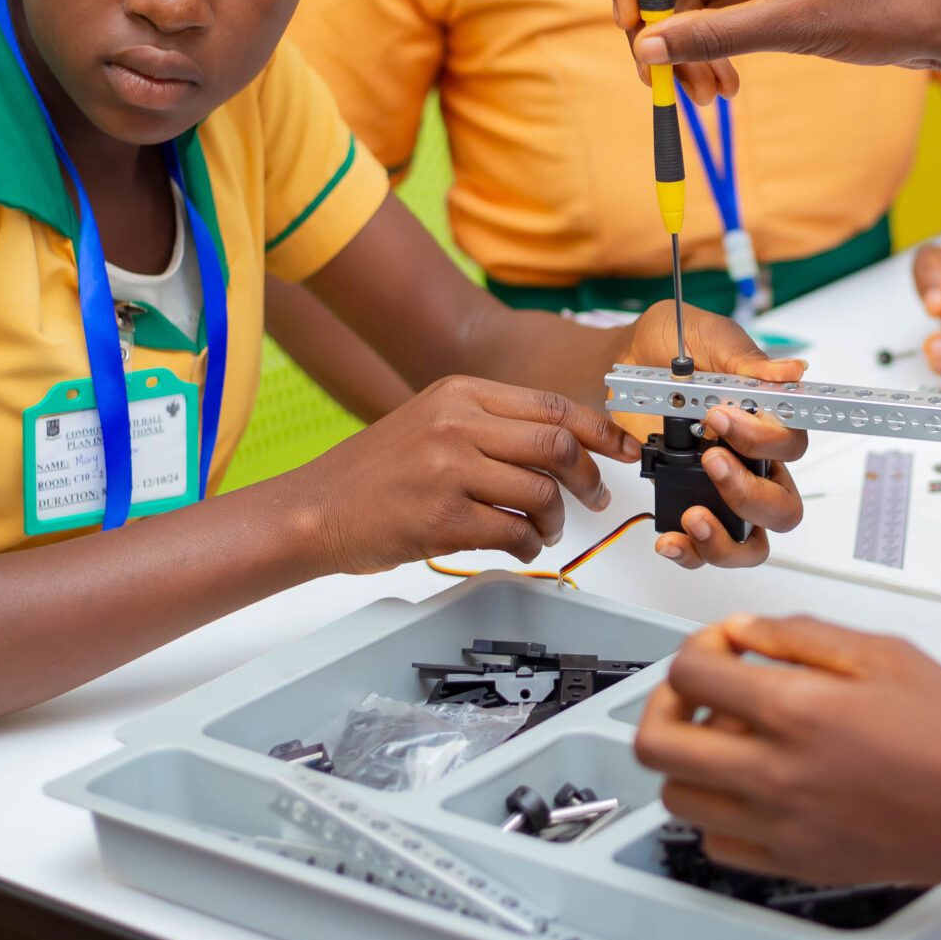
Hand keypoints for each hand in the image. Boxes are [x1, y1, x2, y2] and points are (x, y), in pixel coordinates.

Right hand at [307, 376, 638, 572]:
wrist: (315, 509)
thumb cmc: (375, 472)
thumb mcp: (432, 422)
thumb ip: (491, 424)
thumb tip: (565, 441)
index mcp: (459, 393)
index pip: (552, 405)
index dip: (600, 431)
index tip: (625, 450)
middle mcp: (457, 425)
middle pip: (557, 446)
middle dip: (588, 479)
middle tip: (594, 499)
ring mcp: (449, 471)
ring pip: (542, 493)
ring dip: (556, 520)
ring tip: (543, 529)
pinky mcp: (443, 519)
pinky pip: (514, 533)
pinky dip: (529, 545)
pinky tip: (520, 546)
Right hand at [611, 0, 940, 103]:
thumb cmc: (887, 13)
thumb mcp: (796, 28)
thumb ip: (716, 37)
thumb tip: (645, 50)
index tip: (632, 24)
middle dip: (662, 17)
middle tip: (661, 78)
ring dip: (690, 40)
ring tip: (707, 95)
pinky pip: (725, 1)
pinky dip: (717, 40)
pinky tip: (726, 83)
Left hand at [627, 301, 809, 566]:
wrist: (621, 360)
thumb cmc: (669, 346)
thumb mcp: (708, 340)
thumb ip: (746, 362)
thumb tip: (792, 372)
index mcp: (768, 423)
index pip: (792, 446)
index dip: (765, 441)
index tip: (721, 418)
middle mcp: (755, 464)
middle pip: (783, 506)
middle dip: (750, 494)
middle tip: (710, 461)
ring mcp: (725, 493)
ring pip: (754, 543)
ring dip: (727, 539)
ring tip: (693, 516)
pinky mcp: (692, 508)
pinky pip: (705, 550)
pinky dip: (690, 552)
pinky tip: (668, 537)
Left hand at [633, 615, 940, 888]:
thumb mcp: (885, 653)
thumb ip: (801, 637)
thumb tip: (746, 631)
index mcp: (798, 709)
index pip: (690, 672)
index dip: (699, 647)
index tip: (724, 647)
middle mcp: (777, 773)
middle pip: (656, 743)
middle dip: (666, 705)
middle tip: (699, 693)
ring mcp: (781, 826)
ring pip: (677, 797)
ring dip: (689, 760)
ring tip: (728, 740)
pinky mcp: (795, 863)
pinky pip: (716, 843)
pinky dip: (718, 811)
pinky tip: (753, 786)